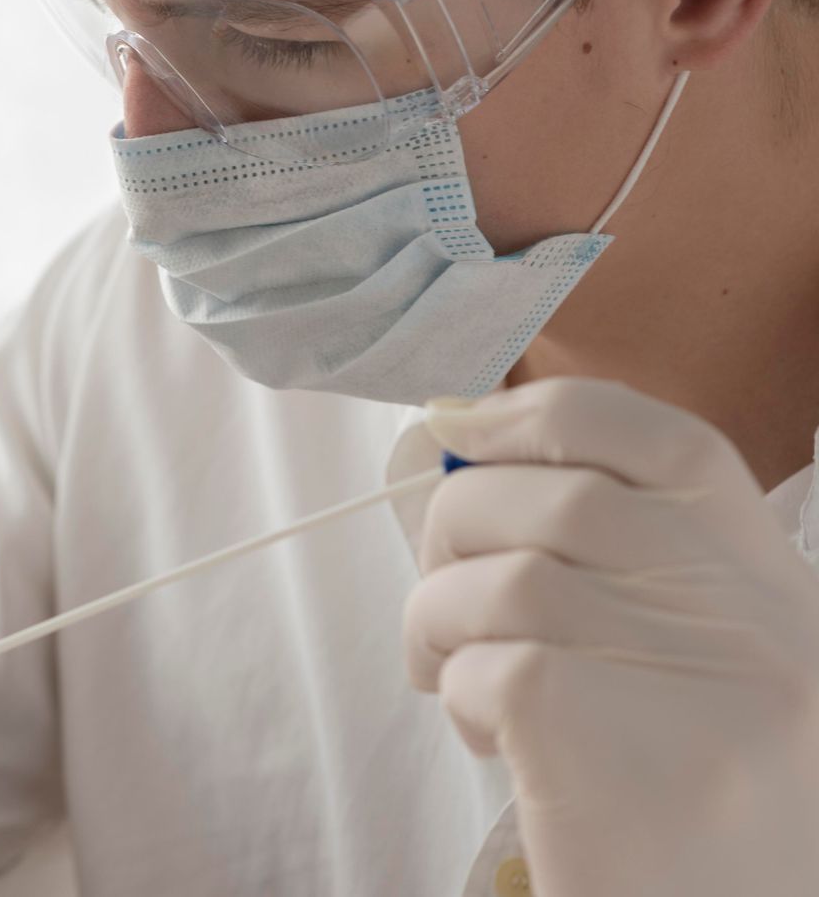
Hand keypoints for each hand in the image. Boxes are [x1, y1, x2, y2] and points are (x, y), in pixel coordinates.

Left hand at [405, 378, 818, 895]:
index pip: (670, 442)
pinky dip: (460, 693)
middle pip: (564, 495)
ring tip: (458, 679)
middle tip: (445, 603)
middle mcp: (765, 628)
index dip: (546, 415)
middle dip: (458, 530)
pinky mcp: (623, 750)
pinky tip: (492, 743)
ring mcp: (705, 688)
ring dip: (440, 620)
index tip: (460, 426)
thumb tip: (460, 430)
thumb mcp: (683, 664)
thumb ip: (614, 560)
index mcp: (782, 591)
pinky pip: (490, 663)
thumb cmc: (668, 805)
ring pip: (504, 576)